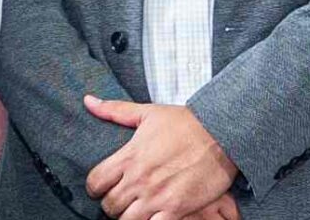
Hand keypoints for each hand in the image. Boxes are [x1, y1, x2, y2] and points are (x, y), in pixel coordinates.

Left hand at [83, 95, 236, 219]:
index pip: (95, 182)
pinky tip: (154, 216)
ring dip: (129, 217)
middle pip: (109, 206)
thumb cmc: (186, 122)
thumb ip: (115, 110)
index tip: (103, 187)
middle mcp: (139, 178)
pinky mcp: (176, 209)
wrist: (221, 134)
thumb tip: (88, 101)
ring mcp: (157, 196)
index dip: (95, 188)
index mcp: (130, 156)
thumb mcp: (148, 112)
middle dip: (113, 205)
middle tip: (123, 199)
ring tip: (138, 209)